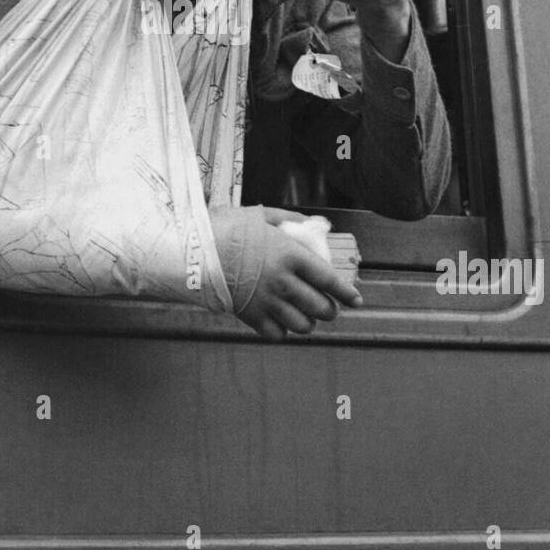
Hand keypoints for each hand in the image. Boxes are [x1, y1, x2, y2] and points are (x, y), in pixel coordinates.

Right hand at [234, 207, 362, 340]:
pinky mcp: (250, 316)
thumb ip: (290, 220)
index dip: (347, 293)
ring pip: (302, 325)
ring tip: (306, 317)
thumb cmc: (226, 228)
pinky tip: (281, 322)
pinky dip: (283, 331)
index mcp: (290, 255)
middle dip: (330, 310)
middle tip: (328, 308)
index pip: (329, 280)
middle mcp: (283, 282)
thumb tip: (313, 225)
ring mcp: (267, 302)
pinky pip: (277, 334)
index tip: (357, 300)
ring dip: (309, 323)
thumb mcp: (261, 215)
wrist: (192, 250)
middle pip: (320, 307)